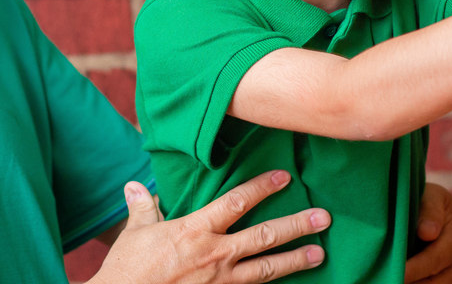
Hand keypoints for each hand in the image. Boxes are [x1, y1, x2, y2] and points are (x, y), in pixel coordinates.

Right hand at [92, 171, 329, 283]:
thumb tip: (134, 186)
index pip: (236, 202)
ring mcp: (220, 282)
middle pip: (264, 236)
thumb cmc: (128, 270)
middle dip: (296, 226)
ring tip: (319, 253)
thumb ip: (143, 207)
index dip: (262, 187)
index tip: (284, 177)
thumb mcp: (134, 233)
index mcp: (195, 230)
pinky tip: (288, 282)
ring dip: (295, 260)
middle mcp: (214, 254)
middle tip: (323, 218)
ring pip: (266, 268)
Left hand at [403, 183, 451, 282]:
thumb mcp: (432, 196)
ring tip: (393, 278)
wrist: (435, 211)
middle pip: (436, 282)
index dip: (414, 269)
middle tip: (390, 279)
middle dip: (412, 282)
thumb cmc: (429, 200)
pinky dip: (418, 283)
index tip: (398, 273)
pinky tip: (402, 279)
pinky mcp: (449, 283)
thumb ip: (430, 211)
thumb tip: (428, 232)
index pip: (434, 260)